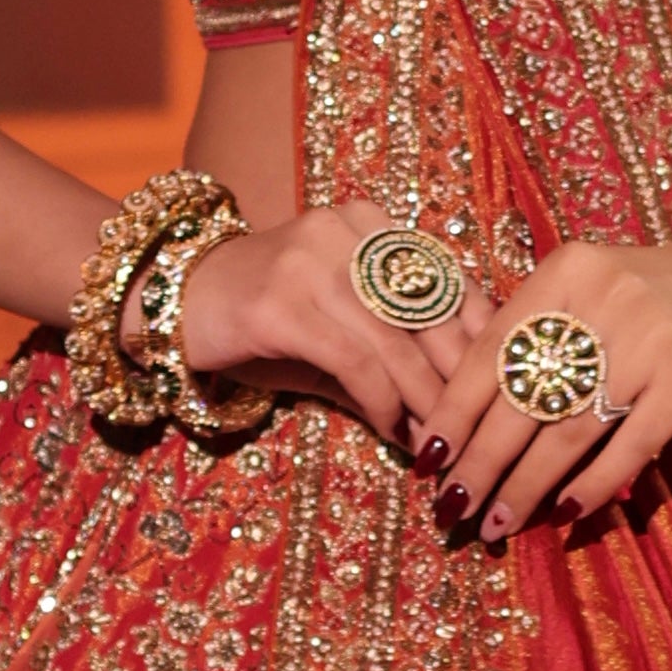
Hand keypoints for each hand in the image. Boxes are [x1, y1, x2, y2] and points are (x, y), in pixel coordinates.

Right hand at [172, 202, 483, 452]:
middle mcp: (345, 231)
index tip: (501, 393)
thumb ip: (396, 347)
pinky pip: (356, 363)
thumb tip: (456, 408)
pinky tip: (392, 433)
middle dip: (461, 383)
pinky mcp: (280, 305)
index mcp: (370, 223)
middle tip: (477, 435)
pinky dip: (383, 405)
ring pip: (398, 344)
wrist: (170, 300)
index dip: (482, 343)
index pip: (450, 283)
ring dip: (426, 405)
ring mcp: (311, 263)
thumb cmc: (263, 319)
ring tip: (439, 446)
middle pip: (432, 315)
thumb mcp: (338, 323)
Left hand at [430, 194, 671, 540]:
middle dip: (481, 462)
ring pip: (568, 431)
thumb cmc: (663, 292)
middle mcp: (601, 301)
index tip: (427, 460)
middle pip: (521, 400)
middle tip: (452, 509)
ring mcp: (649, 339)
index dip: (454, 412)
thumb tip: (471, 414)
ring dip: (527, 487)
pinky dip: (594, 485)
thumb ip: (541, 331)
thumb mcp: (594, 288)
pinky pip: (629, 446)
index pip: (491, 352)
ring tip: (496, 524)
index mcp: (565, 273)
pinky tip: (566, 515)